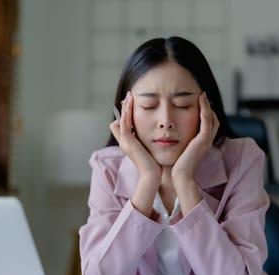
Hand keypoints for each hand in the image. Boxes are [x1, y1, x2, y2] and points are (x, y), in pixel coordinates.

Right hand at [109, 91, 160, 214]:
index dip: (127, 112)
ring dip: (126, 106)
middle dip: (126, 106)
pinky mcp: (128, 141)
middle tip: (129, 94)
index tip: (133, 101)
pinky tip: (131, 103)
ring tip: (130, 95)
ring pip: (123, 119)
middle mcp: (125, 141)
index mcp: (130, 142)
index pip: (126, 123)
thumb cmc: (154, 166)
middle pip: (122, 119)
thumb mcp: (150, 150)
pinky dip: (127, 113)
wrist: (151, 177)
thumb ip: (150, 142)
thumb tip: (156, 135)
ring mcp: (125, 141)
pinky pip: (125, 123)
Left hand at [172, 92, 218, 182]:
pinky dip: (205, 111)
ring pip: (211, 118)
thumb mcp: (180, 150)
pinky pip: (206, 122)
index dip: (206, 113)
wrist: (180, 176)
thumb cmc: (177, 166)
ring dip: (207, 105)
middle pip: (213, 119)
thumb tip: (172, 135)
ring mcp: (206, 141)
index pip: (209, 124)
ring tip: (202, 95)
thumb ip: (180, 142)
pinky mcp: (203, 141)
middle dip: (209, 107)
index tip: (200, 103)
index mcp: (203, 143)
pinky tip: (200, 102)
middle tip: (203, 96)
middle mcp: (207, 141)